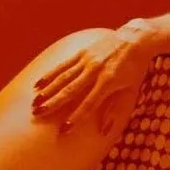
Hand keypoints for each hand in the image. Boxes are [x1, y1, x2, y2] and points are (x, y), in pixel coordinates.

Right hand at [32, 25, 158, 133]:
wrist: (135, 39)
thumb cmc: (134, 69)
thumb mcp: (130, 90)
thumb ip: (114, 109)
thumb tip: (103, 131)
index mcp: (109, 81)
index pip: (90, 103)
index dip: (77, 117)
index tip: (64, 129)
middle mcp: (96, 70)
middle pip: (71, 90)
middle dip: (54, 104)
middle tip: (38, 115)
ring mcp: (87, 60)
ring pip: (63, 78)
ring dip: (48, 91)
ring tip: (35, 103)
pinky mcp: (82, 52)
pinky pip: (63, 65)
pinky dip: (50, 75)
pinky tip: (38, 85)